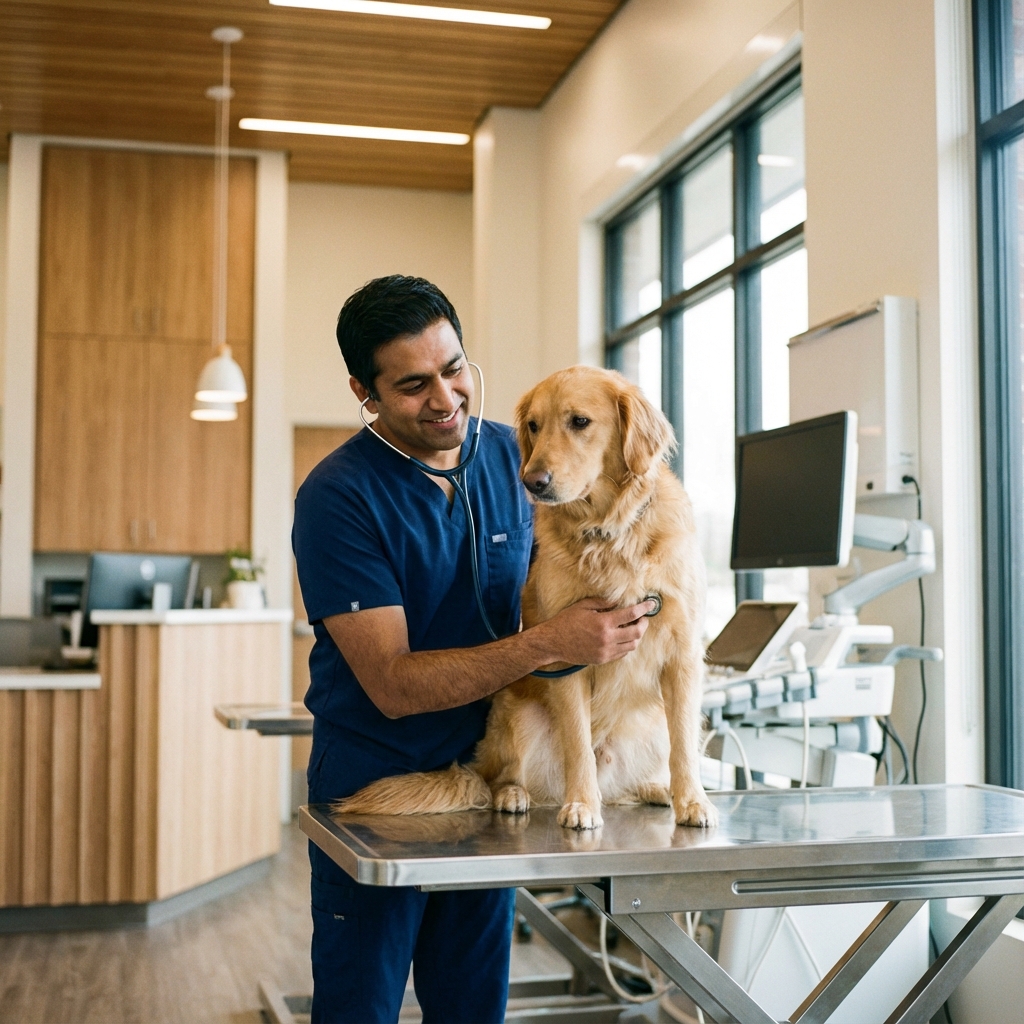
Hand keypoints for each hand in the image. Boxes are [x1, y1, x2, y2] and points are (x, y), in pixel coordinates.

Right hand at [537, 597, 655, 666]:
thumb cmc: (566, 621)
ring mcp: (605, 651)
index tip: (651, 604)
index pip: (631, 614)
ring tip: (633, 627)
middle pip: (637, 633)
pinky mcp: (602, 659)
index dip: (644, 608)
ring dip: (636, 636)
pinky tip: (622, 637)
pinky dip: (627, 644)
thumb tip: (619, 601)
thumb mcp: (583, 606)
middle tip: (643, 618)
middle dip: (643, 624)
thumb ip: (603, 602)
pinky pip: (622, 653)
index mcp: (603, 623)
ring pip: (632, 645)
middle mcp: (607, 639)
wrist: (553, 642)